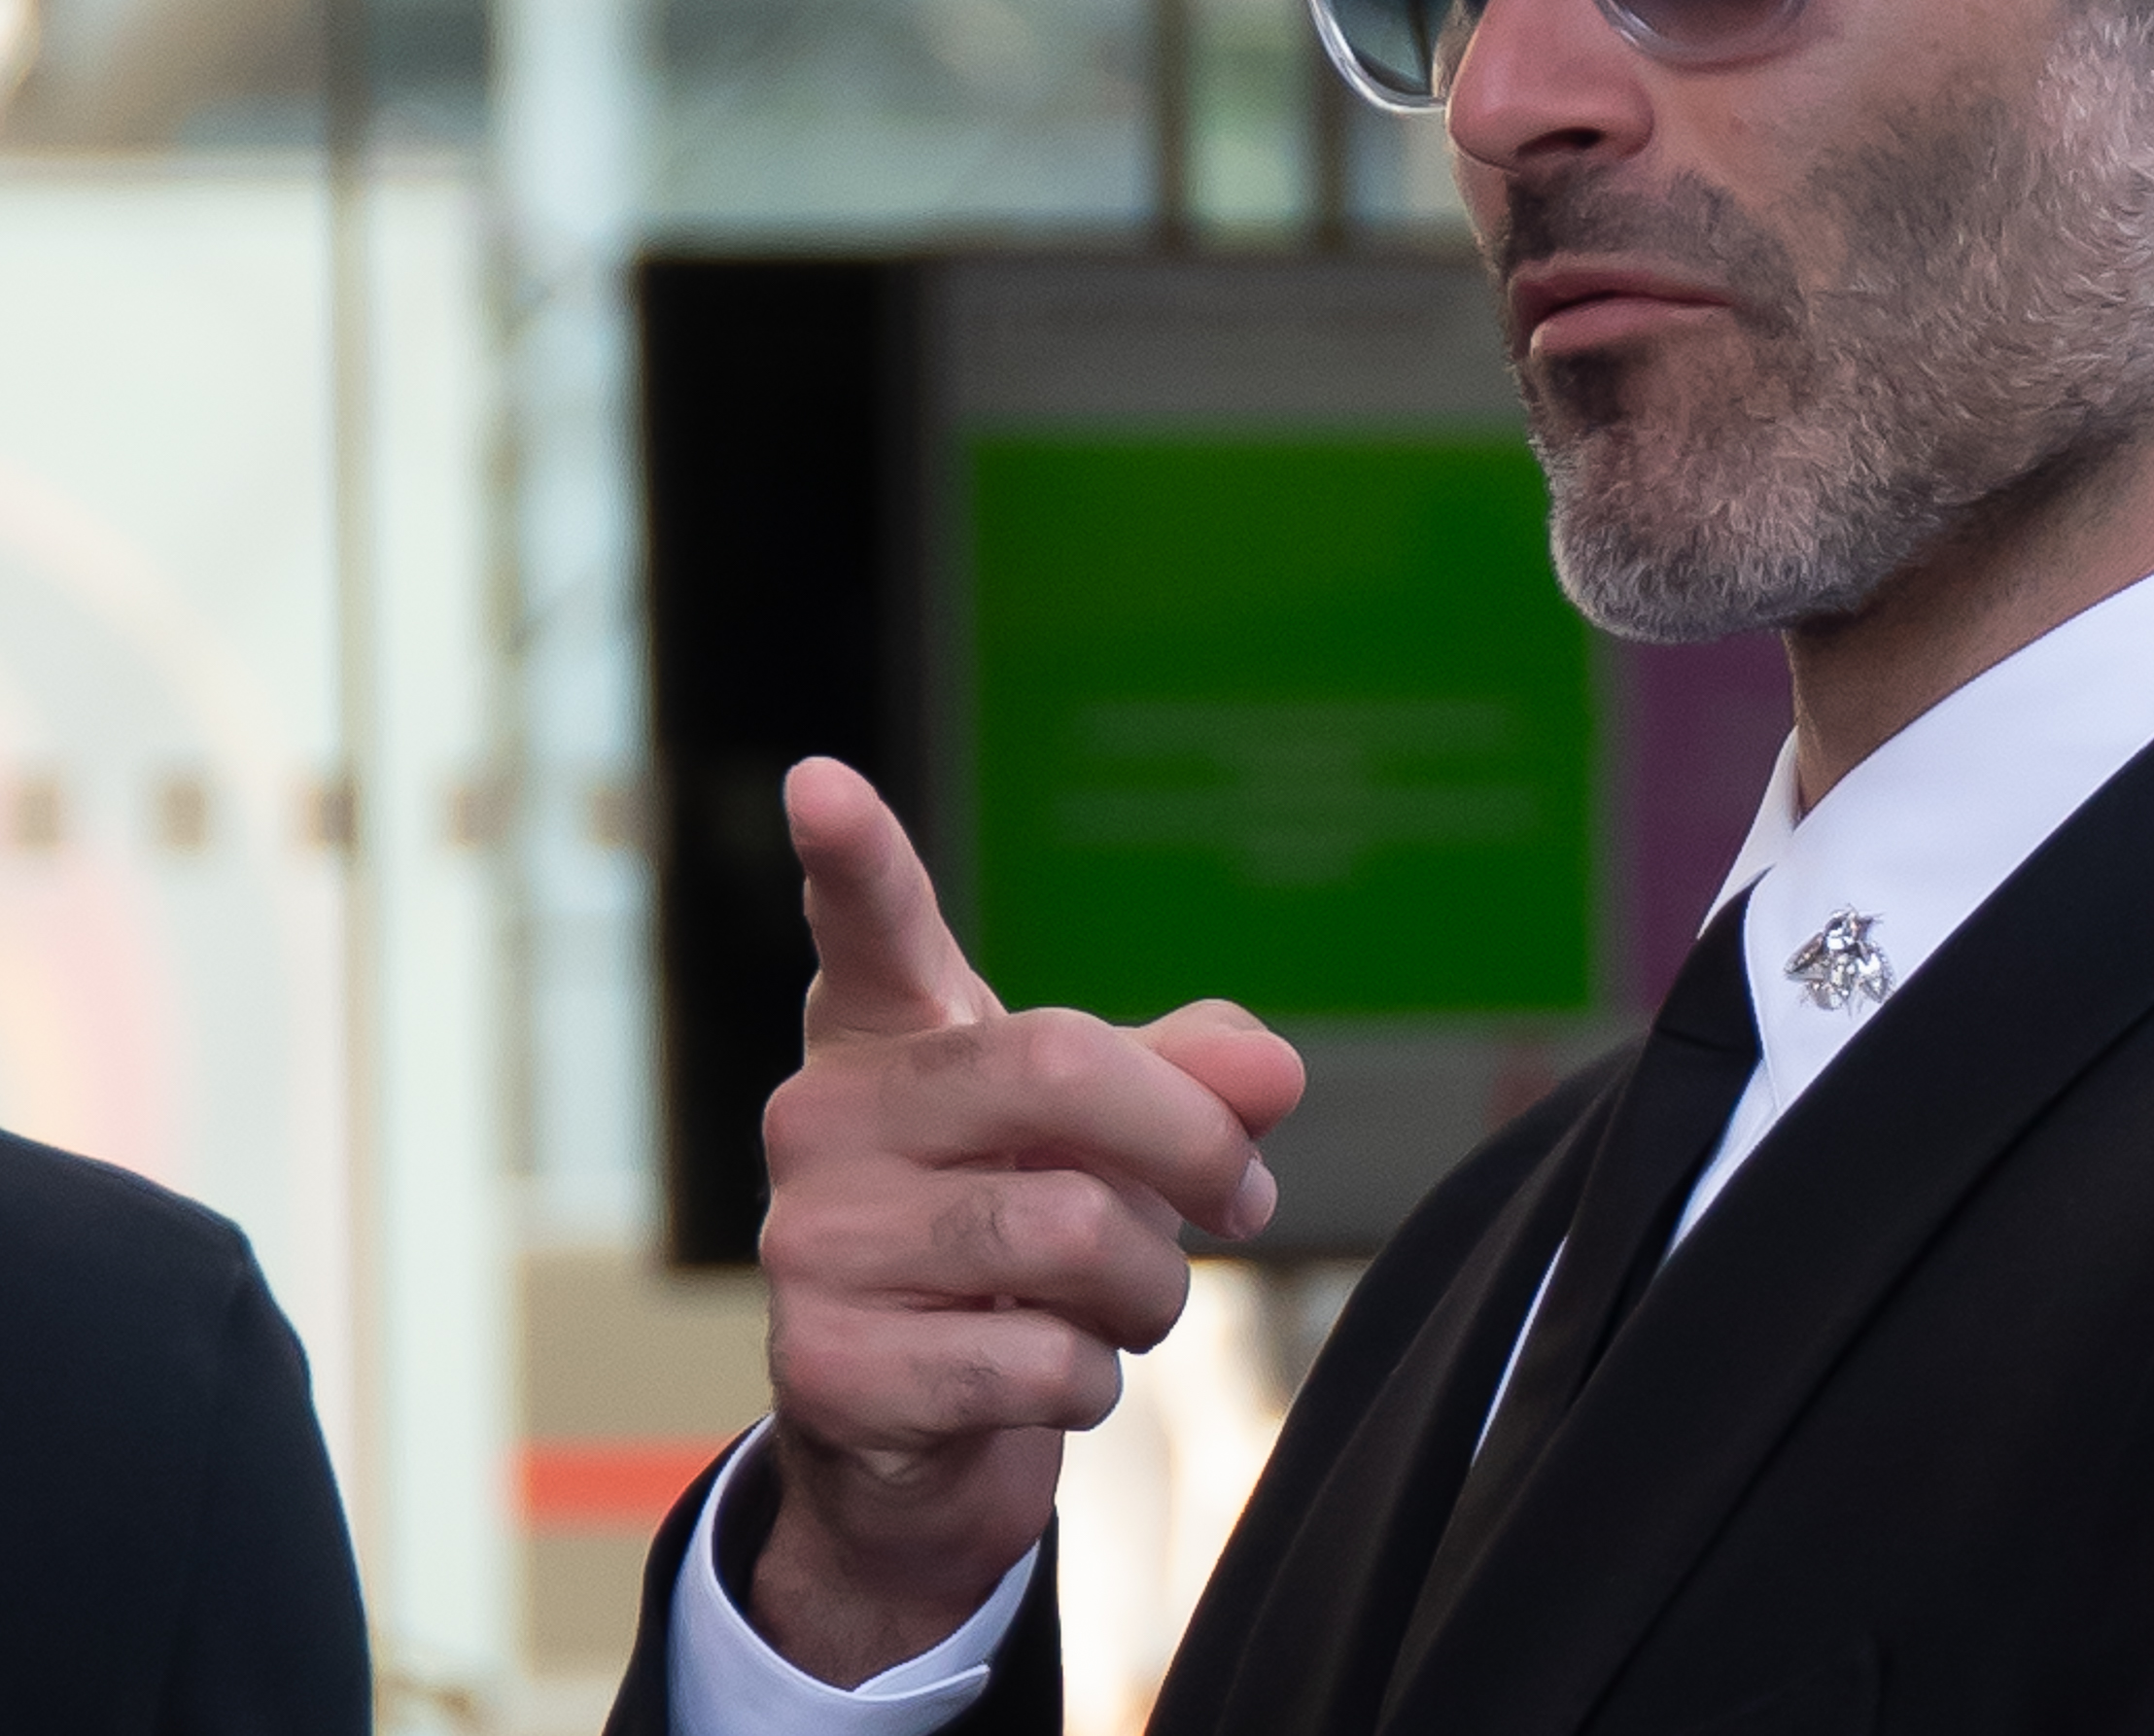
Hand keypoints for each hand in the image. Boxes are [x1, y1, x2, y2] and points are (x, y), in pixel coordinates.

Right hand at [746, 757, 1304, 1684]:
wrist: (916, 1436)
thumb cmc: (1019, 1235)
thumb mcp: (1109, 1137)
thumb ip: (1194, 1076)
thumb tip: (1275, 1071)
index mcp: (891, 1032)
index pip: (871, 927)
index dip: (852, 856)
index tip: (821, 782)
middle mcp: (825, 1118)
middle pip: (1061, 1072)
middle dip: (1193, 1143)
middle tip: (1245, 1198)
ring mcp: (814, 1244)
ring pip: (1074, 1234)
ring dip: (1152, 1288)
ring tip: (1120, 1304)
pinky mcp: (830, 1372)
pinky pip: (1044, 1361)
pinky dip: (1091, 1383)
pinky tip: (1042, 1377)